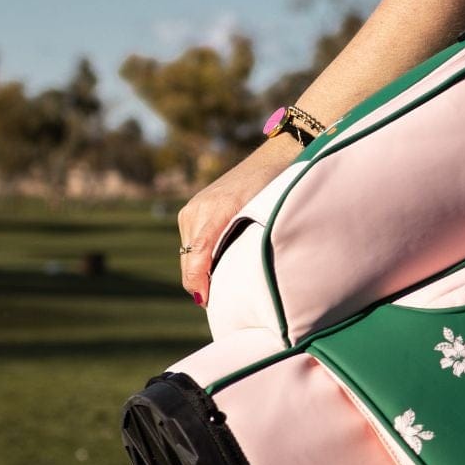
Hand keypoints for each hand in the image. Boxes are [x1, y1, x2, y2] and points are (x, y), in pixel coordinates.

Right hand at [177, 137, 301, 303]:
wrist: (272, 160)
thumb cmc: (277, 191)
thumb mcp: (267, 218)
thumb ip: (250, 246)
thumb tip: (236, 277)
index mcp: (217, 211)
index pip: (198, 254)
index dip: (198, 280)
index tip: (204, 300)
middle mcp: (198, 210)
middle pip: (189, 259)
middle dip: (198, 283)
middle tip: (215, 305)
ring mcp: (192, 210)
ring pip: (188, 253)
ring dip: (198, 272)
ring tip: (216, 290)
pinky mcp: (192, 211)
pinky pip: (191, 243)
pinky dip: (199, 259)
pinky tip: (213, 270)